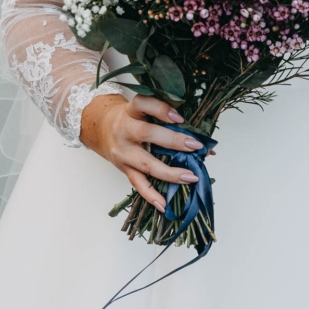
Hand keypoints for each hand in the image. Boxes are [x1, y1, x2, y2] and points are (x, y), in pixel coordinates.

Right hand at [80, 93, 213, 211]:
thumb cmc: (132, 118)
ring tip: (190, 177)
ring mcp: (123, 152)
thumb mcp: (145, 111)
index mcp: (131, 110)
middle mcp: (124, 130)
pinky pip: (138, 183)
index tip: (180, 118)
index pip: (143, 103)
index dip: (161, 110)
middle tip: (195, 146)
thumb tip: (207, 144)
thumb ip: (170, 120)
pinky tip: (164, 204)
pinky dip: (151, 195)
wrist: (102, 129)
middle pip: (147, 134)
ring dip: (169, 172)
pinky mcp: (123, 169)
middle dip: (173, 141)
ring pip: (145, 163)